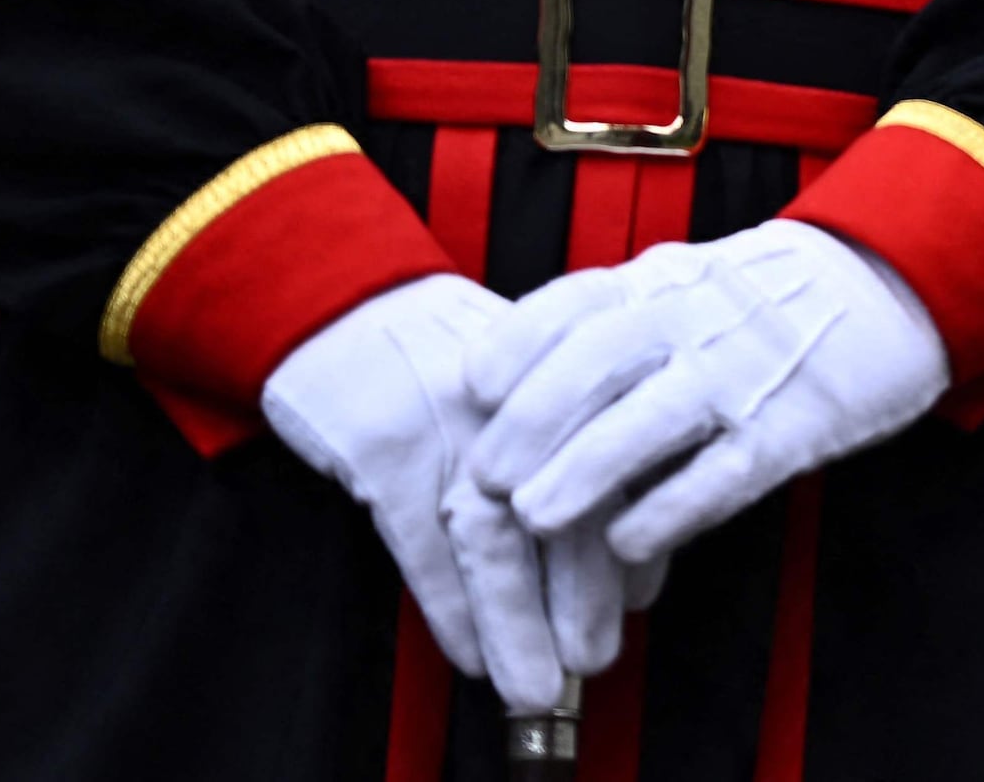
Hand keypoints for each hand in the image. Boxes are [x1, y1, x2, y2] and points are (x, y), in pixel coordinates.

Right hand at [263, 274, 589, 713]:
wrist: (340, 298)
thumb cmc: (440, 345)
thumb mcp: (520, 367)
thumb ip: (572, 434)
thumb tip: (626, 533)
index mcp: (563, 368)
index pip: (615, 462)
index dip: (631, 536)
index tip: (643, 597)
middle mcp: (517, 396)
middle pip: (564, 506)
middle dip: (582, 596)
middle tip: (593, 659)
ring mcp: (450, 421)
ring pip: (495, 540)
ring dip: (516, 624)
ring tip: (533, 684)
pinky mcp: (384, 448)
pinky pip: (423, 545)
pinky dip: (450, 608)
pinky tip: (469, 653)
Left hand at [466, 222, 953, 578]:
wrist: (895, 278)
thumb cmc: (774, 295)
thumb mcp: (691, 284)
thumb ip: (619, 325)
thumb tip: (519, 385)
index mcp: (665, 280)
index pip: (576, 302)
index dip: (519, 346)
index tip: (471, 386)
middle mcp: (698, 317)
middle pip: (600, 360)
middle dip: (534, 420)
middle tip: (483, 476)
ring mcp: (745, 370)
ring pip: (652, 416)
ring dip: (585, 468)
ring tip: (534, 517)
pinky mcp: (794, 424)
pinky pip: (724, 471)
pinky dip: (671, 507)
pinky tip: (628, 544)